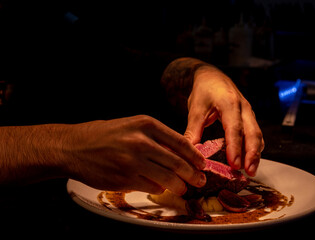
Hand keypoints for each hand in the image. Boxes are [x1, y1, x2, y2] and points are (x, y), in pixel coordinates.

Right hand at [64, 115, 205, 194]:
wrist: (74, 147)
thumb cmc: (104, 135)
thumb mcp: (131, 126)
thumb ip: (155, 138)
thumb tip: (179, 153)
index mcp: (145, 124)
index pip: (180, 142)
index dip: (195, 156)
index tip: (202, 164)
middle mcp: (141, 141)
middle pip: (178, 162)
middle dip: (193, 174)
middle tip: (200, 181)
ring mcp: (133, 161)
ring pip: (168, 178)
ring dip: (179, 186)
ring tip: (182, 188)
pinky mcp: (125, 179)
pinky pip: (152, 187)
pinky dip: (159, 189)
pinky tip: (159, 188)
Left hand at [184, 67, 263, 175]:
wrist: (212, 76)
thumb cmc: (204, 91)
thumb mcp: (196, 108)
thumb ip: (193, 129)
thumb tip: (189, 151)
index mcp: (229, 103)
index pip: (234, 128)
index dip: (235, 147)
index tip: (234, 164)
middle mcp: (243, 107)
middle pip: (253, 132)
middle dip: (252, 154)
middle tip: (249, 172)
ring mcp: (248, 112)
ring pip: (257, 134)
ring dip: (255, 153)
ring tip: (251, 171)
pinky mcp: (249, 118)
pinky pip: (255, 134)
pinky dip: (254, 148)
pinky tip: (249, 161)